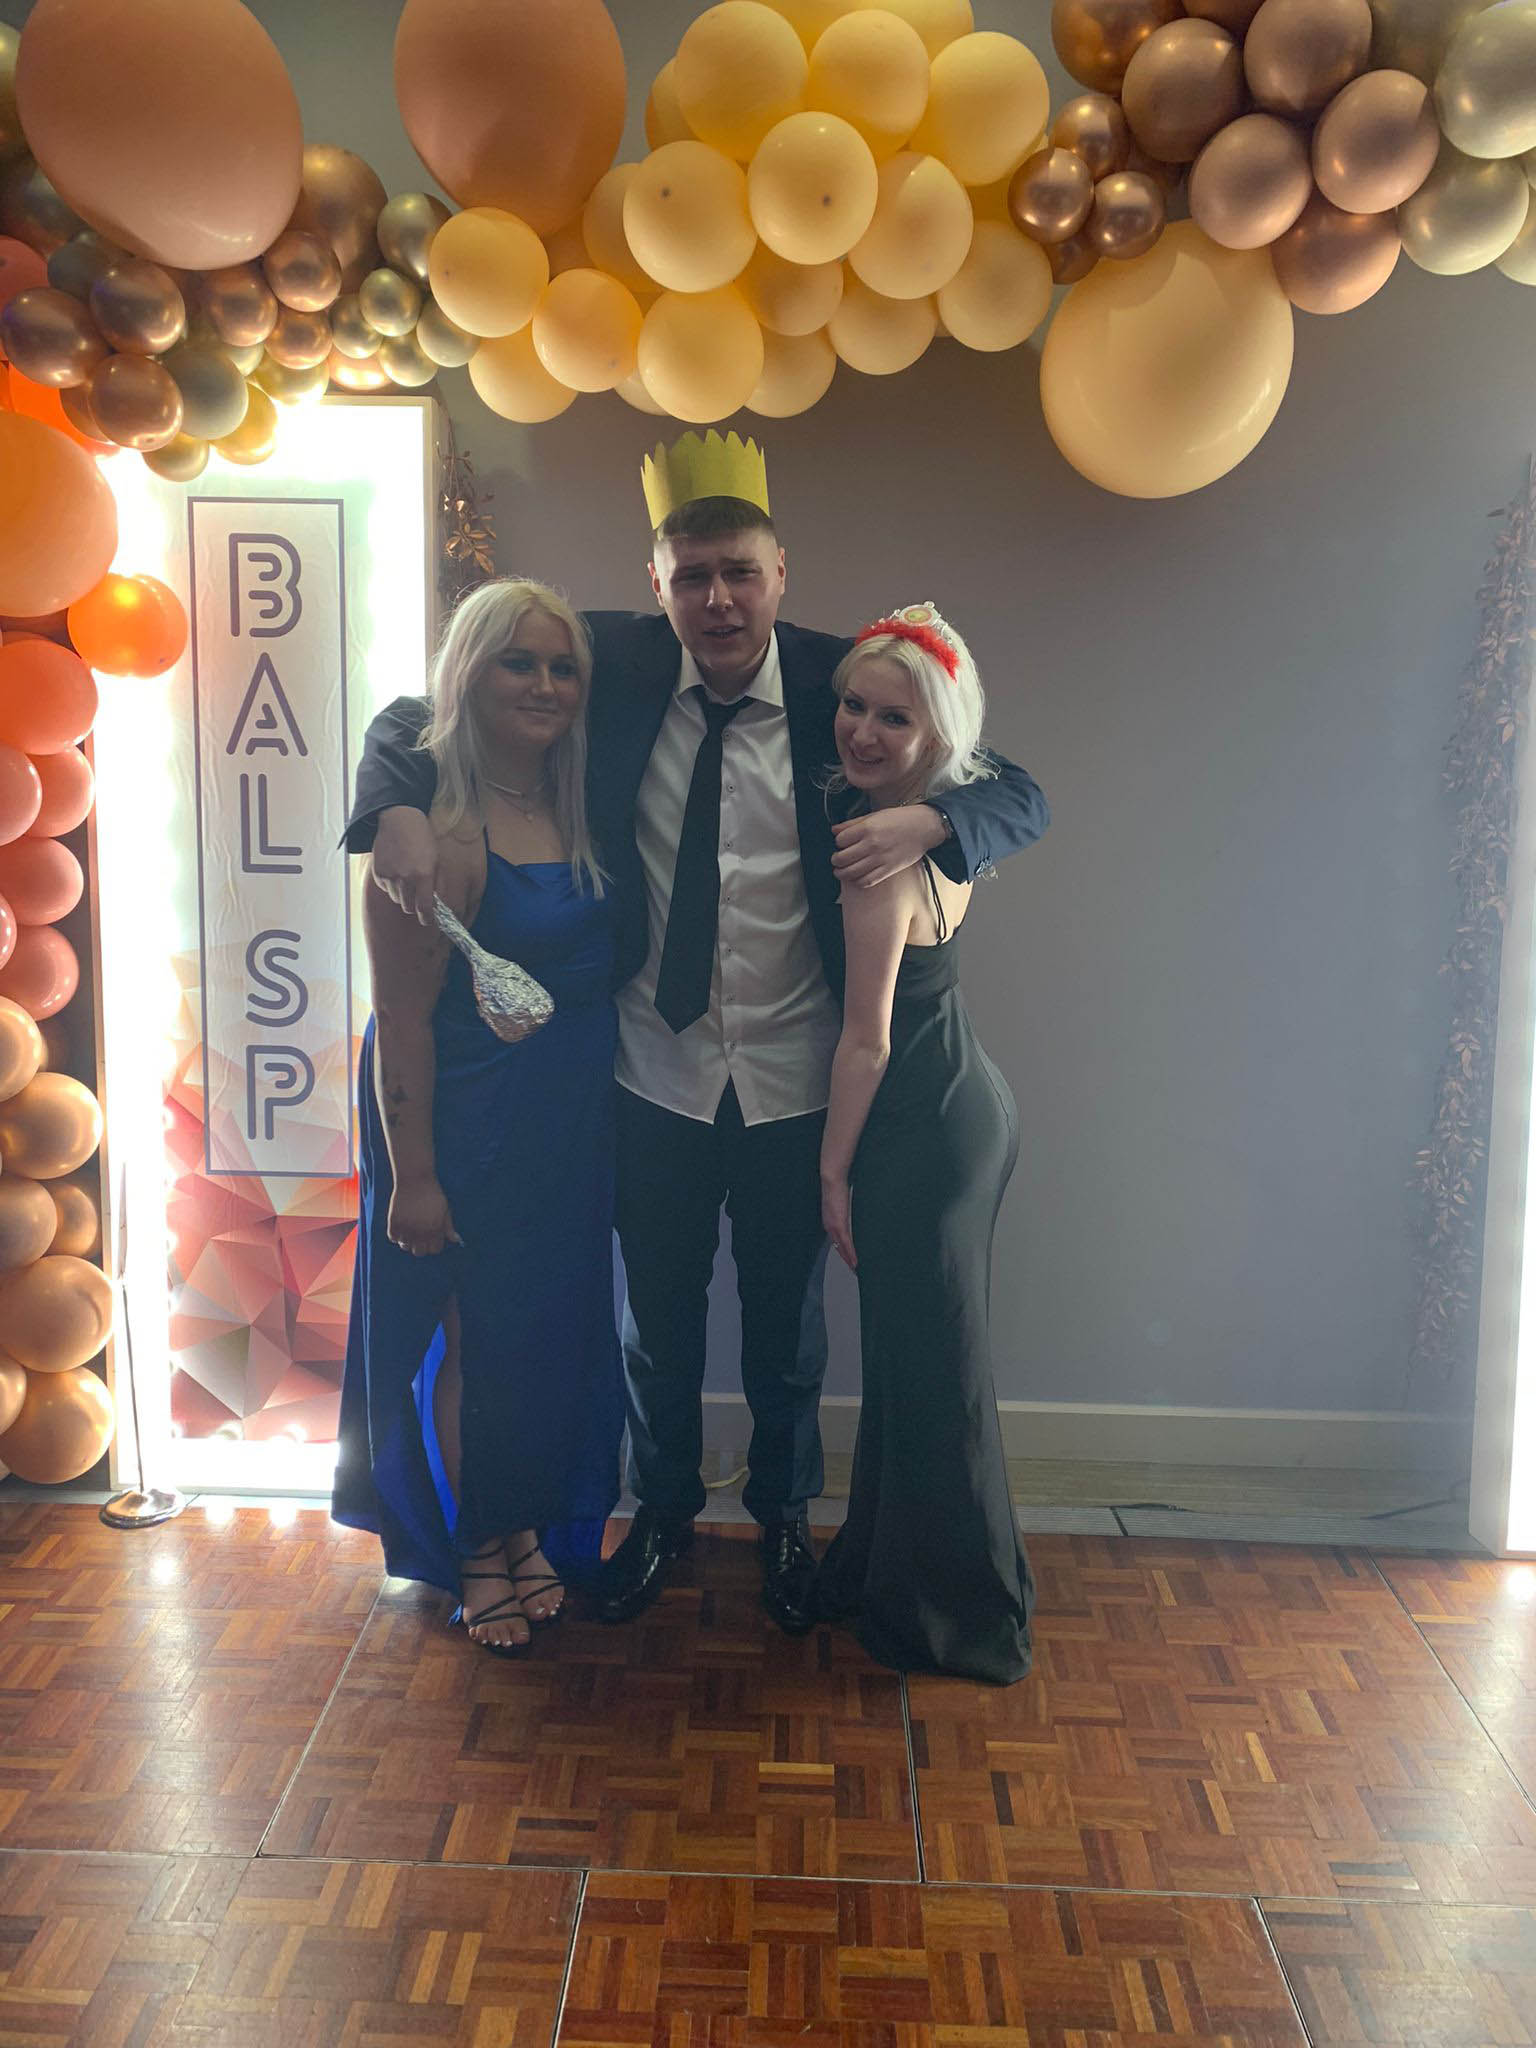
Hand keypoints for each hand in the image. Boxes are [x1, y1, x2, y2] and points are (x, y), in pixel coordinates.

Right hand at [371, 807, 439, 925]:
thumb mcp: (436, 860)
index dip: (426, 918)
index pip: (424, 908)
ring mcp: (389, 876)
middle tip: (417, 896)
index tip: (427, 921)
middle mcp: (405, 878)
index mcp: (423, 875)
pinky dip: (391, 885)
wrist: (399, 820)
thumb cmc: (422, 839)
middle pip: (408, 907)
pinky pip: (386, 889)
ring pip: (396, 899)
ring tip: (406, 877)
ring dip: (402, 894)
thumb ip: (437, 883)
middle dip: (414, 905)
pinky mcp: (378, 873)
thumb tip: (437, 904)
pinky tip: (396, 869)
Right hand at [388, 1176, 460, 1255]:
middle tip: (419, 1235)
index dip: (433, 1244)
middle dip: (421, 1246)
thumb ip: (449, 1227)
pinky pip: (393, 1238)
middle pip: (419, 1252)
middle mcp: (421, 1232)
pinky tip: (400, 1226)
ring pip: (405, 1247)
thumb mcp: (445, 1209)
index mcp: (435, 1229)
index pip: (435, 1250)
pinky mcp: (394, 1222)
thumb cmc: (432, 1193)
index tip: (431, 1237)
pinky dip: (396, 1235)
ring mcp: (406, 1228)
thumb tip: (456, 1240)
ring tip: (409, 1230)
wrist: (415, 1179)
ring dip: (407, 1241)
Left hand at [821, 1175, 855, 1269]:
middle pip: (838, 1248)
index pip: (836, 1241)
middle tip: (854, 1270)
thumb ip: (843, 1208)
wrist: (831, 1179)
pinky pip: (846, 1243)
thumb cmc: (836, 1186)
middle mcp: (828, 1226)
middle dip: (845, 1259)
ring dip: (849, 1260)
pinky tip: (855, 1262)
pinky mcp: (839, 1225)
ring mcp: (833, 1227)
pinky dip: (851, 1254)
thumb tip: (849, 1209)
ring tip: (856, 1270)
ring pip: (842, 1248)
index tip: (849, 1260)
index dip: (842, 1251)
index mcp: (828, 1221)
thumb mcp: (840, 1200)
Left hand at [831, 804, 946, 887]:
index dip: (838, 842)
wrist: (923, 827)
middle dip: (836, 860)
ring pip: (851, 872)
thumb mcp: (874, 815)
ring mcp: (880, 859)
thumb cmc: (900, 819)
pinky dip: (857, 881)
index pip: (840, 840)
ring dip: (841, 873)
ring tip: (840, 871)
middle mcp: (872, 845)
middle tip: (837, 859)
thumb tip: (834, 830)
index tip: (841, 843)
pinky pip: (867, 881)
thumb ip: (852, 823)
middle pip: (842, 858)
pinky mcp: (888, 870)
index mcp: (867, 828)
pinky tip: (855, 877)